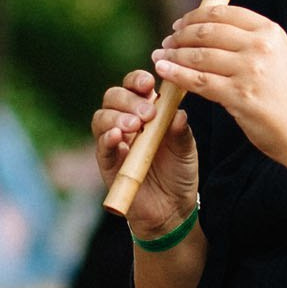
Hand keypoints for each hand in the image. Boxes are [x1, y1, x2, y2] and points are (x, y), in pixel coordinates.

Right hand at [93, 67, 199, 238]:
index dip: (137, 80)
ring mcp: (115, 142)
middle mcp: (126, 121)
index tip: (149, 82)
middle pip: (114, 96)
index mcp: (146, 110)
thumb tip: (178, 112)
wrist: (172, 207)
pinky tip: (117, 137)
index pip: (134, 86)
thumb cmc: (178, 172)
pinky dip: (106, 138)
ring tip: (134, 126)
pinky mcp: (108, 163)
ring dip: (116, 117)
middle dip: (128, 99)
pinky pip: (100, 146)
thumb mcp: (186, 148)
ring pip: (101, 117)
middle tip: (147, 114)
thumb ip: (180, 130)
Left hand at [152, 5, 286, 166]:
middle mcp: (261, 45)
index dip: (195, 17)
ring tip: (160, 57)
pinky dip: (176, 74)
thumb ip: (248, 44)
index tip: (180, 25)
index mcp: (270, 31)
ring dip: (173, 55)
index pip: (223, 13)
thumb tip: (208, 32)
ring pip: (199, 55)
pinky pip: (198, 81)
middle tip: (166, 43)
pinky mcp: (240, 95)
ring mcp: (250, 70)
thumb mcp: (276, 59)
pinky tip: (164, 72)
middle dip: (180, 36)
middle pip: (207, 32)